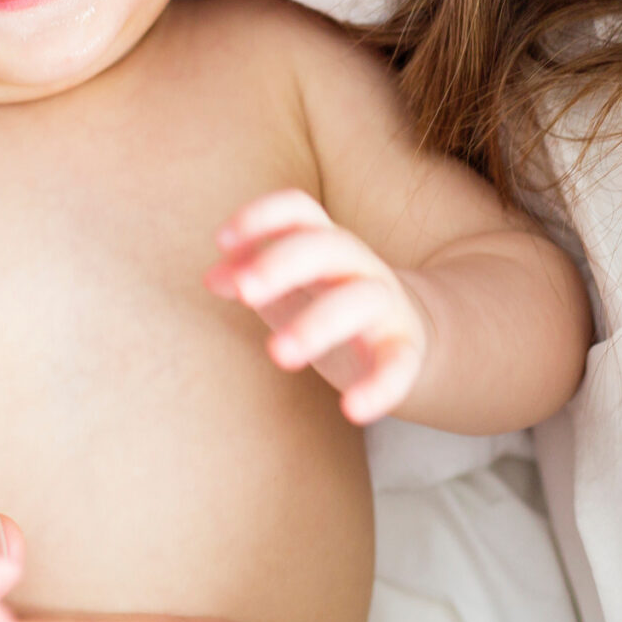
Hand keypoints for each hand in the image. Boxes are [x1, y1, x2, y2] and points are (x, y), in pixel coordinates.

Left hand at [208, 189, 426, 422]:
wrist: (408, 335)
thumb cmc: (330, 305)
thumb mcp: (289, 289)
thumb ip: (250, 277)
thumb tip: (213, 278)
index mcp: (325, 243)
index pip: (298, 210)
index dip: (261, 216)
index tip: (222, 240)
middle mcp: (358, 266)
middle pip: (327, 247)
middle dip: (283, 263)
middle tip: (246, 291)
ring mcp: (385, 306)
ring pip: (359, 301)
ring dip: (317, 323)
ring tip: (277, 354)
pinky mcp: (405, 350)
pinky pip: (399, 364)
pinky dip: (380, 387)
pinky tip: (352, 411)